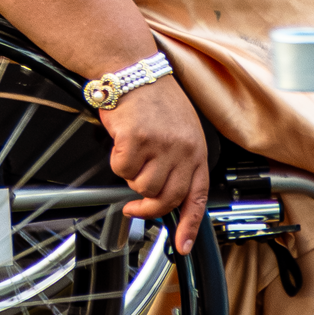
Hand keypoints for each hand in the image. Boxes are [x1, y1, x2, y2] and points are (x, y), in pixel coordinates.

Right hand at [104, 72, 208, 252]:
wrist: (132, 69)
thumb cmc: (153, 98)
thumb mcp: (179, 130)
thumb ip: (178, 161)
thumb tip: (163, 195)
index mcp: (196, 149)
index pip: (197, 196)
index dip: (189, 225)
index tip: (181, 245)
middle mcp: (182, 149)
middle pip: (164, 198)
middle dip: (146, 207)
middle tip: (133, 206)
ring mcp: (160, 145)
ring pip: (141, 186)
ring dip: (131, 175)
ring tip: (132, 152)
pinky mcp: (136, 139)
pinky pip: (121, 168)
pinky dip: (117, 158)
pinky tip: (121, 141)